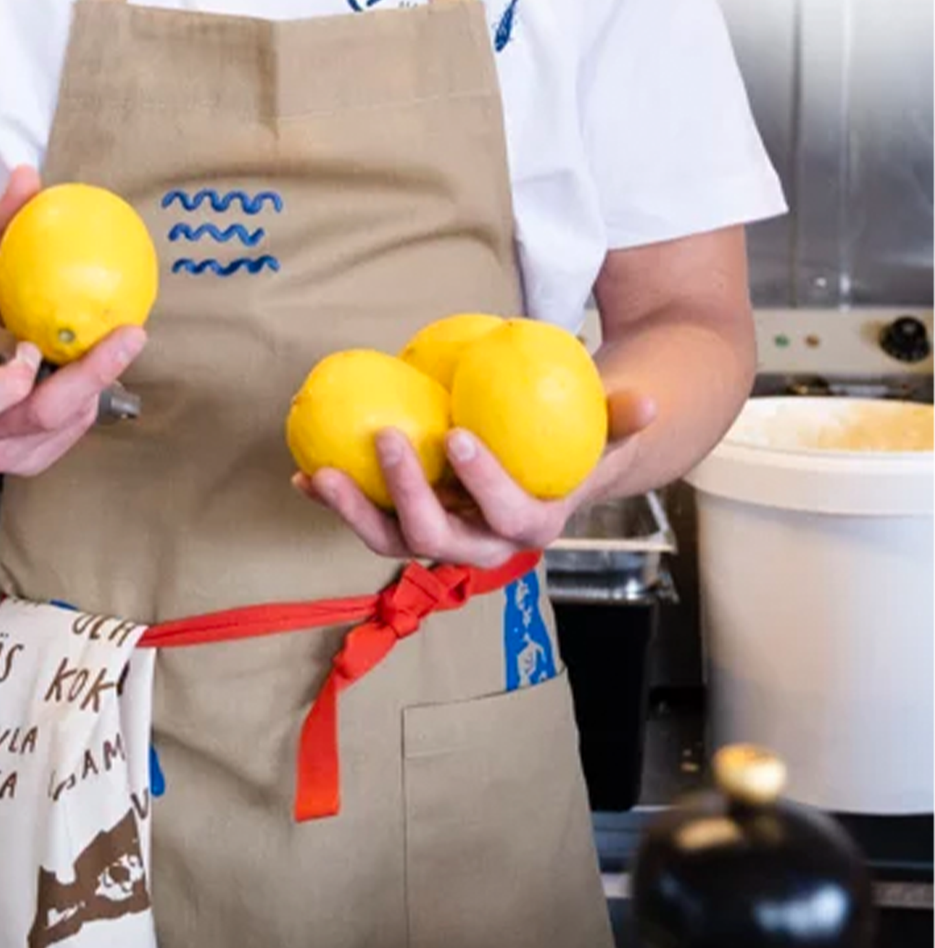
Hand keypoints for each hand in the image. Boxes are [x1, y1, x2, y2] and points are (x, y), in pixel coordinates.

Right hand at [0, 165, 145, 475]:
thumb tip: (29, 175)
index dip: (2, 384)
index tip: (30, 349)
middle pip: (36, 414)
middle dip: (88, 378)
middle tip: (129, 336)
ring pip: (60, 428)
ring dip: (95, 389)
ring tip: (121, 346)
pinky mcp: (24, 463)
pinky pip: (68, 438)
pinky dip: (88, 406)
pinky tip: (104, 373)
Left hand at [294, 390, 657, 567]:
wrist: (543, 471)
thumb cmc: (575, 442)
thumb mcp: (606, 430)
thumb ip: (622, 417)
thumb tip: (645, 399)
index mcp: (532, 527)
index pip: (509, 515)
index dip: (483, 484)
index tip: (458, 434)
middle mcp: (480, 547)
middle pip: (437, 539)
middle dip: (408, 495)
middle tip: (387, 437)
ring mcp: (437, 540)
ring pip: (391, 541)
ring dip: (354, 511)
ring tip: (322, 474)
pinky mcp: (405, 526)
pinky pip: (367, 519)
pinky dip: (334, 503)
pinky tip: (302, 474)